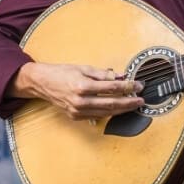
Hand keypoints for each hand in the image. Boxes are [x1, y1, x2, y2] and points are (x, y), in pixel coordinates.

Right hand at [11, 62, 144, 120]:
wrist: (42, 83)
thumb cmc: (62, 73)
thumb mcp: (83, 68)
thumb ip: (103, 74)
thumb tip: (120, 77)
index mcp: (83, 85)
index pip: (112, 88)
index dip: (128, 87)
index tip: (138, 85)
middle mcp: (81, 100)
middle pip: (112, 103)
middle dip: (129, 102)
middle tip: (141, 99)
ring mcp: (78, 110)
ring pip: (106, 112)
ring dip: (122, 109)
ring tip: (133, 105)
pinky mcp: (76, 116)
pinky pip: (97, 116)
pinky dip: (109, 113)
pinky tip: (118, 109)